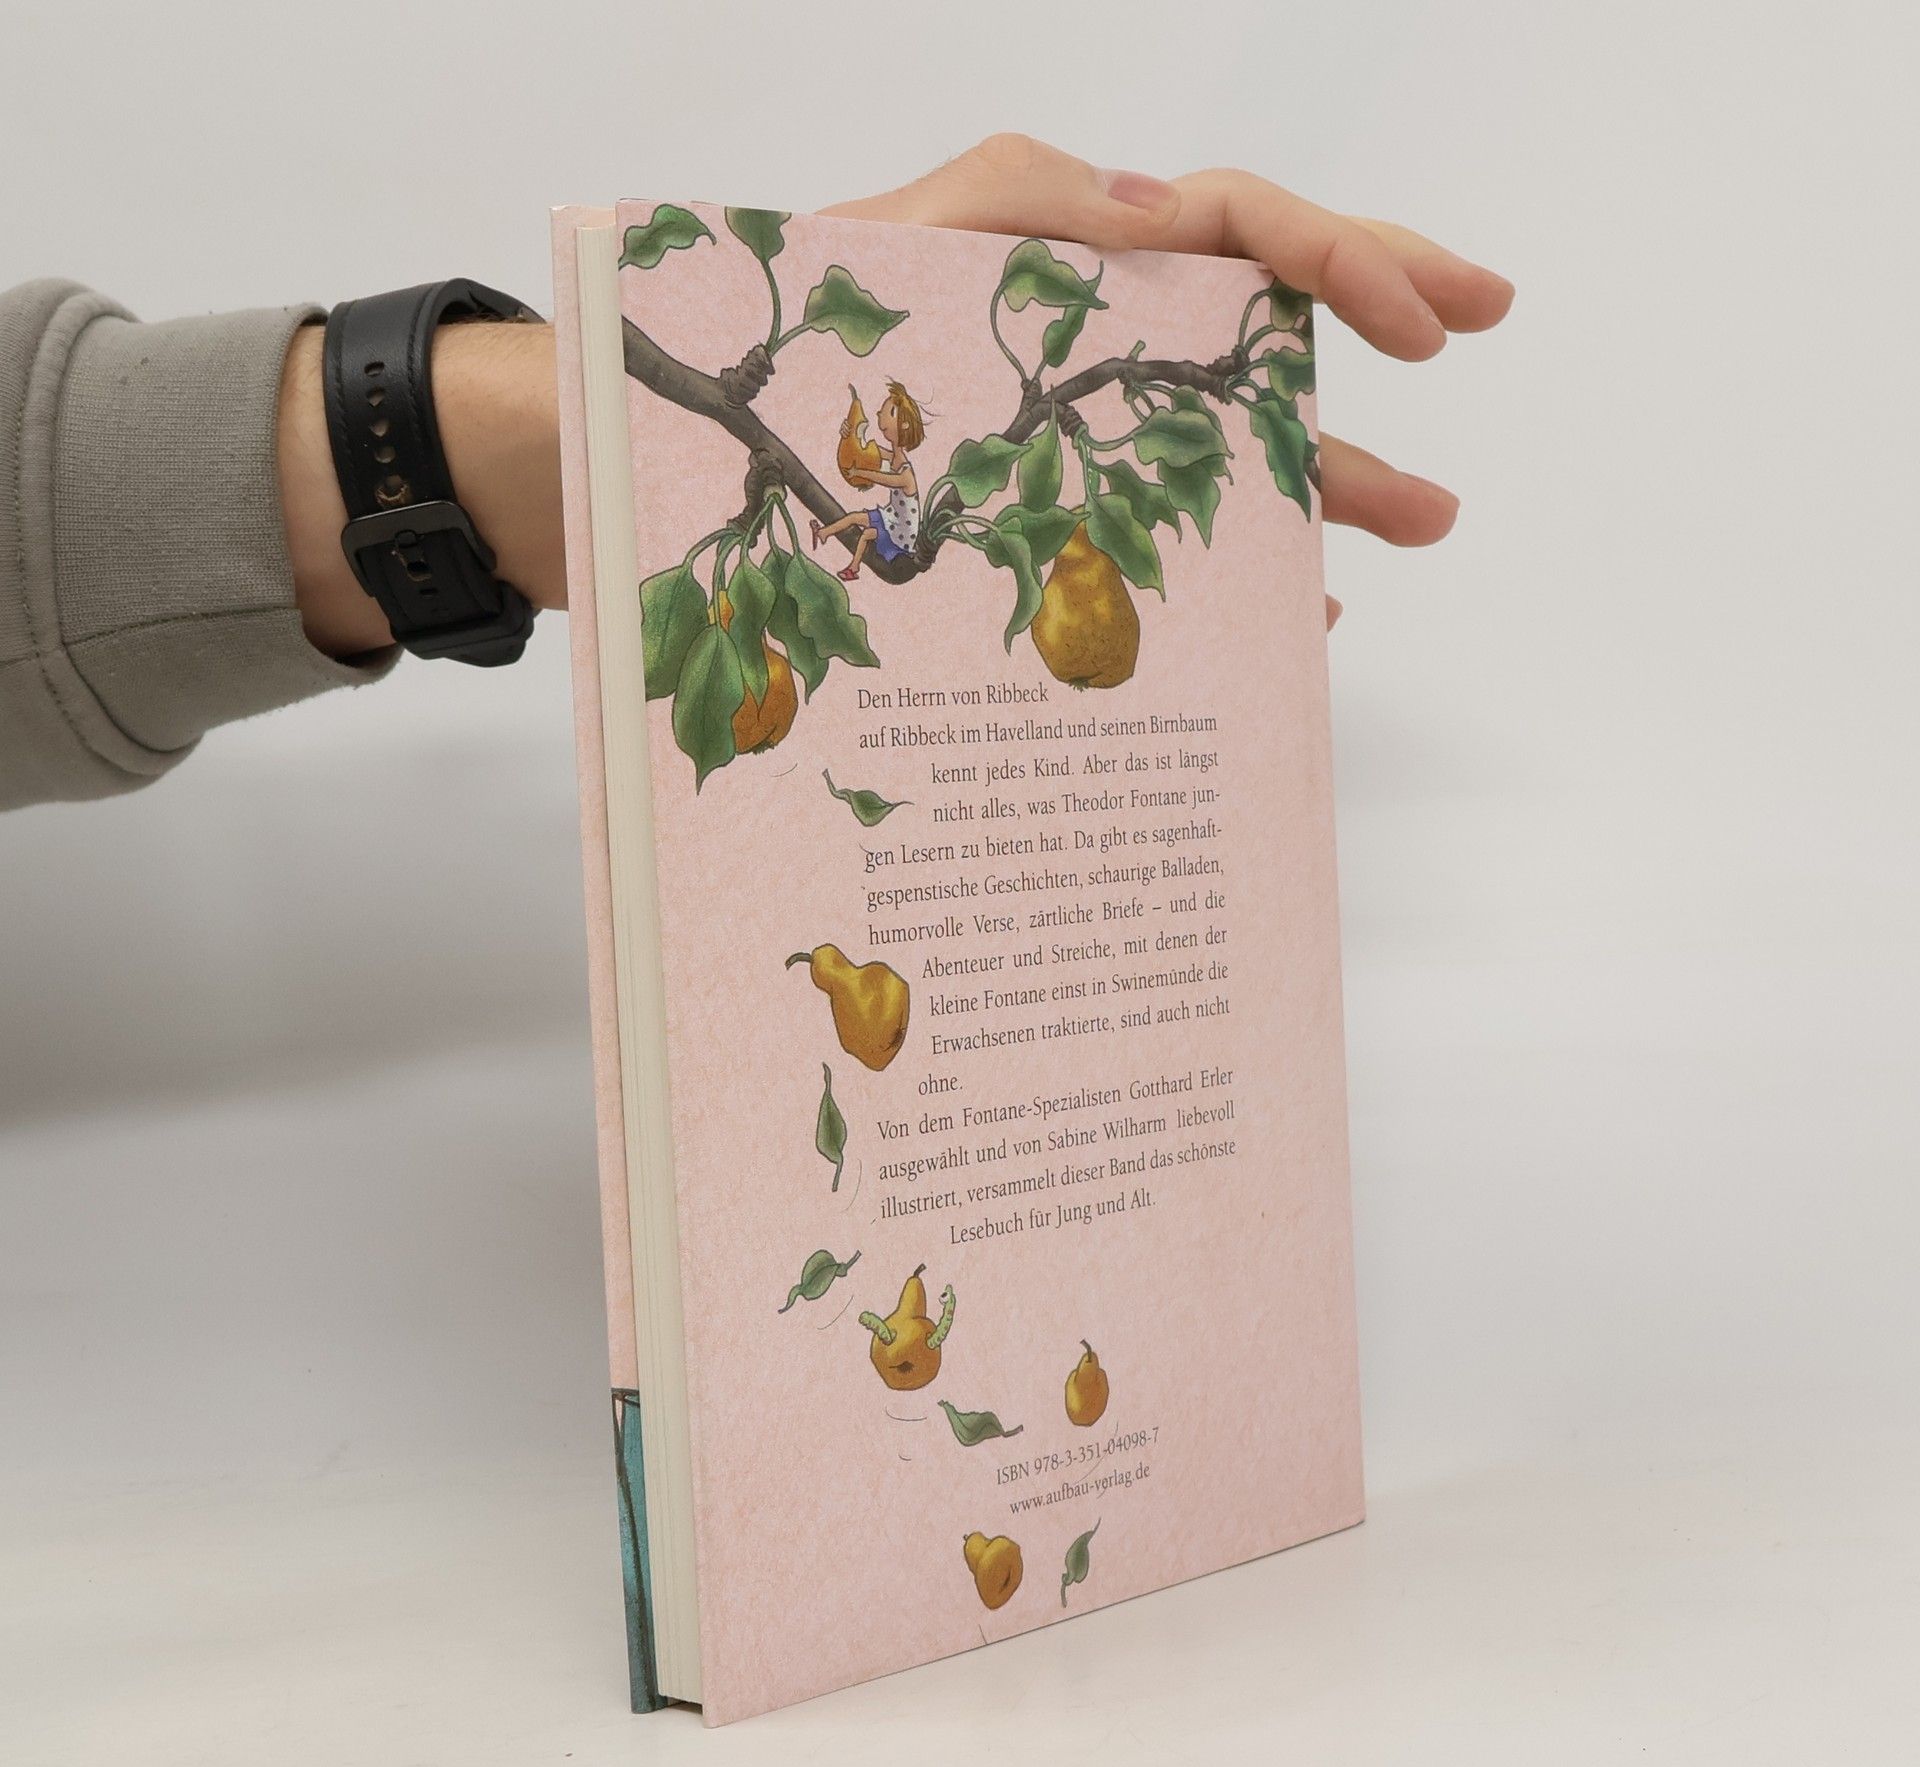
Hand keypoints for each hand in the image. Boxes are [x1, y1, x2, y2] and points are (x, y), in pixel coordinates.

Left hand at [824, 134, 1513, 628]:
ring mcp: (1076, 437)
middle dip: (1380, 305)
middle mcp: (1087, 340)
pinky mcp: (1047, 528)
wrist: (674, 462)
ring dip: (1334, 470)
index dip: (1342, 255)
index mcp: (1062, 257)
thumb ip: (1016, 205)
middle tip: (1483, 320)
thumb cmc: (759, 346)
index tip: (1426, 319)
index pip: (1236, 227)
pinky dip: (1235, 574)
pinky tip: (1297, 611)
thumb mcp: (878, 249)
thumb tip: (1171, 210)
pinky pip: (1165, 541)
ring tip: (1427, 513)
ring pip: (1227, 440)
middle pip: (1261, 311)